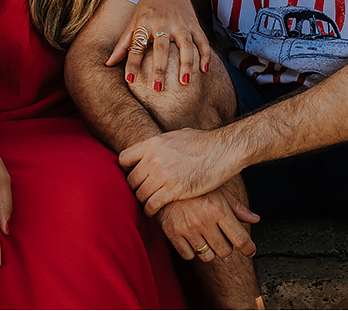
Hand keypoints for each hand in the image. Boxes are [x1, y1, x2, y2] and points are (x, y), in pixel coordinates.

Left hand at [106, 0, 212, 89]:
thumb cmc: (146, 8)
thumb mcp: (133, 22)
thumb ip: (123, 44)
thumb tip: (107, 64)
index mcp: (144, 23)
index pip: (136, 46)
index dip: (132, 63)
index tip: (130, 81)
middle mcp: (162, 23)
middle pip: (161, 48)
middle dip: (160, 68)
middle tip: (158, 88)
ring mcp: (180, 23)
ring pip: (186, 45)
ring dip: (186, 64)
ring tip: (185, 83)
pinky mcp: (194, 23)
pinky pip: (202, 40)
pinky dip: (205, 55)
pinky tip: (205, 70)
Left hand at [120, 128, 239, 215]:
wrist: (223, 150)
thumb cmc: (205, 142)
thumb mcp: (178, 135)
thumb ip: (163, 143)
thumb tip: (158, 145)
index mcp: (152, 143)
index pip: (124, 158)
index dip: (127, 169)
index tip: (134, 175)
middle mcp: (153, 158)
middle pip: (131, 179)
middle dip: (135, 188)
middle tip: (141, 193)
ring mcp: (162, 174)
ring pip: (140, 194)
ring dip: (143, 200)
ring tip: (148, 204)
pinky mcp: (173, 190)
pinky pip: (151, 204)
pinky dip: (150, 210)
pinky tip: (154, 211)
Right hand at [155, 187, 258, 261]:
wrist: (164, 176)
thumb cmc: (195, 182)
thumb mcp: (218, 190)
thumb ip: (237, 207)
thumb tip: (255, 219)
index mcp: (218, 208)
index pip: (240, 239)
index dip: (249, 249)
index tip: (250, 251)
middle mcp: (203, 220)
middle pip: (225, 251)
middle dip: (227, 248)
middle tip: (224, 240)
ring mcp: (186, 228)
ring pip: (207, 256)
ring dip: (210, 250)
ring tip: (207, 239)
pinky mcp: (171, 232)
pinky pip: (188, 255)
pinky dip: (193, 251)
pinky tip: (193, 239)